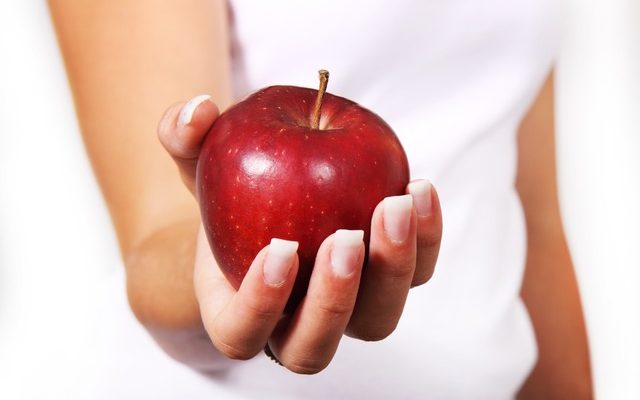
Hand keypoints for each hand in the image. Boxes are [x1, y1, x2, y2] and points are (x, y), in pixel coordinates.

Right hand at [158, 95, 442, 373]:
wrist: (271, 199)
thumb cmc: (230, 191)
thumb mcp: (201, 160)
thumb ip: (185, 138)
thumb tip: (194, 110)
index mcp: (238, 311)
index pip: (243, 333)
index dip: (261, 303)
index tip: (280, 248)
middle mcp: (293, 324)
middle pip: (316, 346)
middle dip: (335, 297)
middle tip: (347, 237)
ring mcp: (345, 309)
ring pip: (376, 320)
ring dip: (393, 269)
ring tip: (396, 203)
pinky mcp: (385, 279)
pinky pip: (415, 275)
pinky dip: (425, 239)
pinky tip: (419, 189)